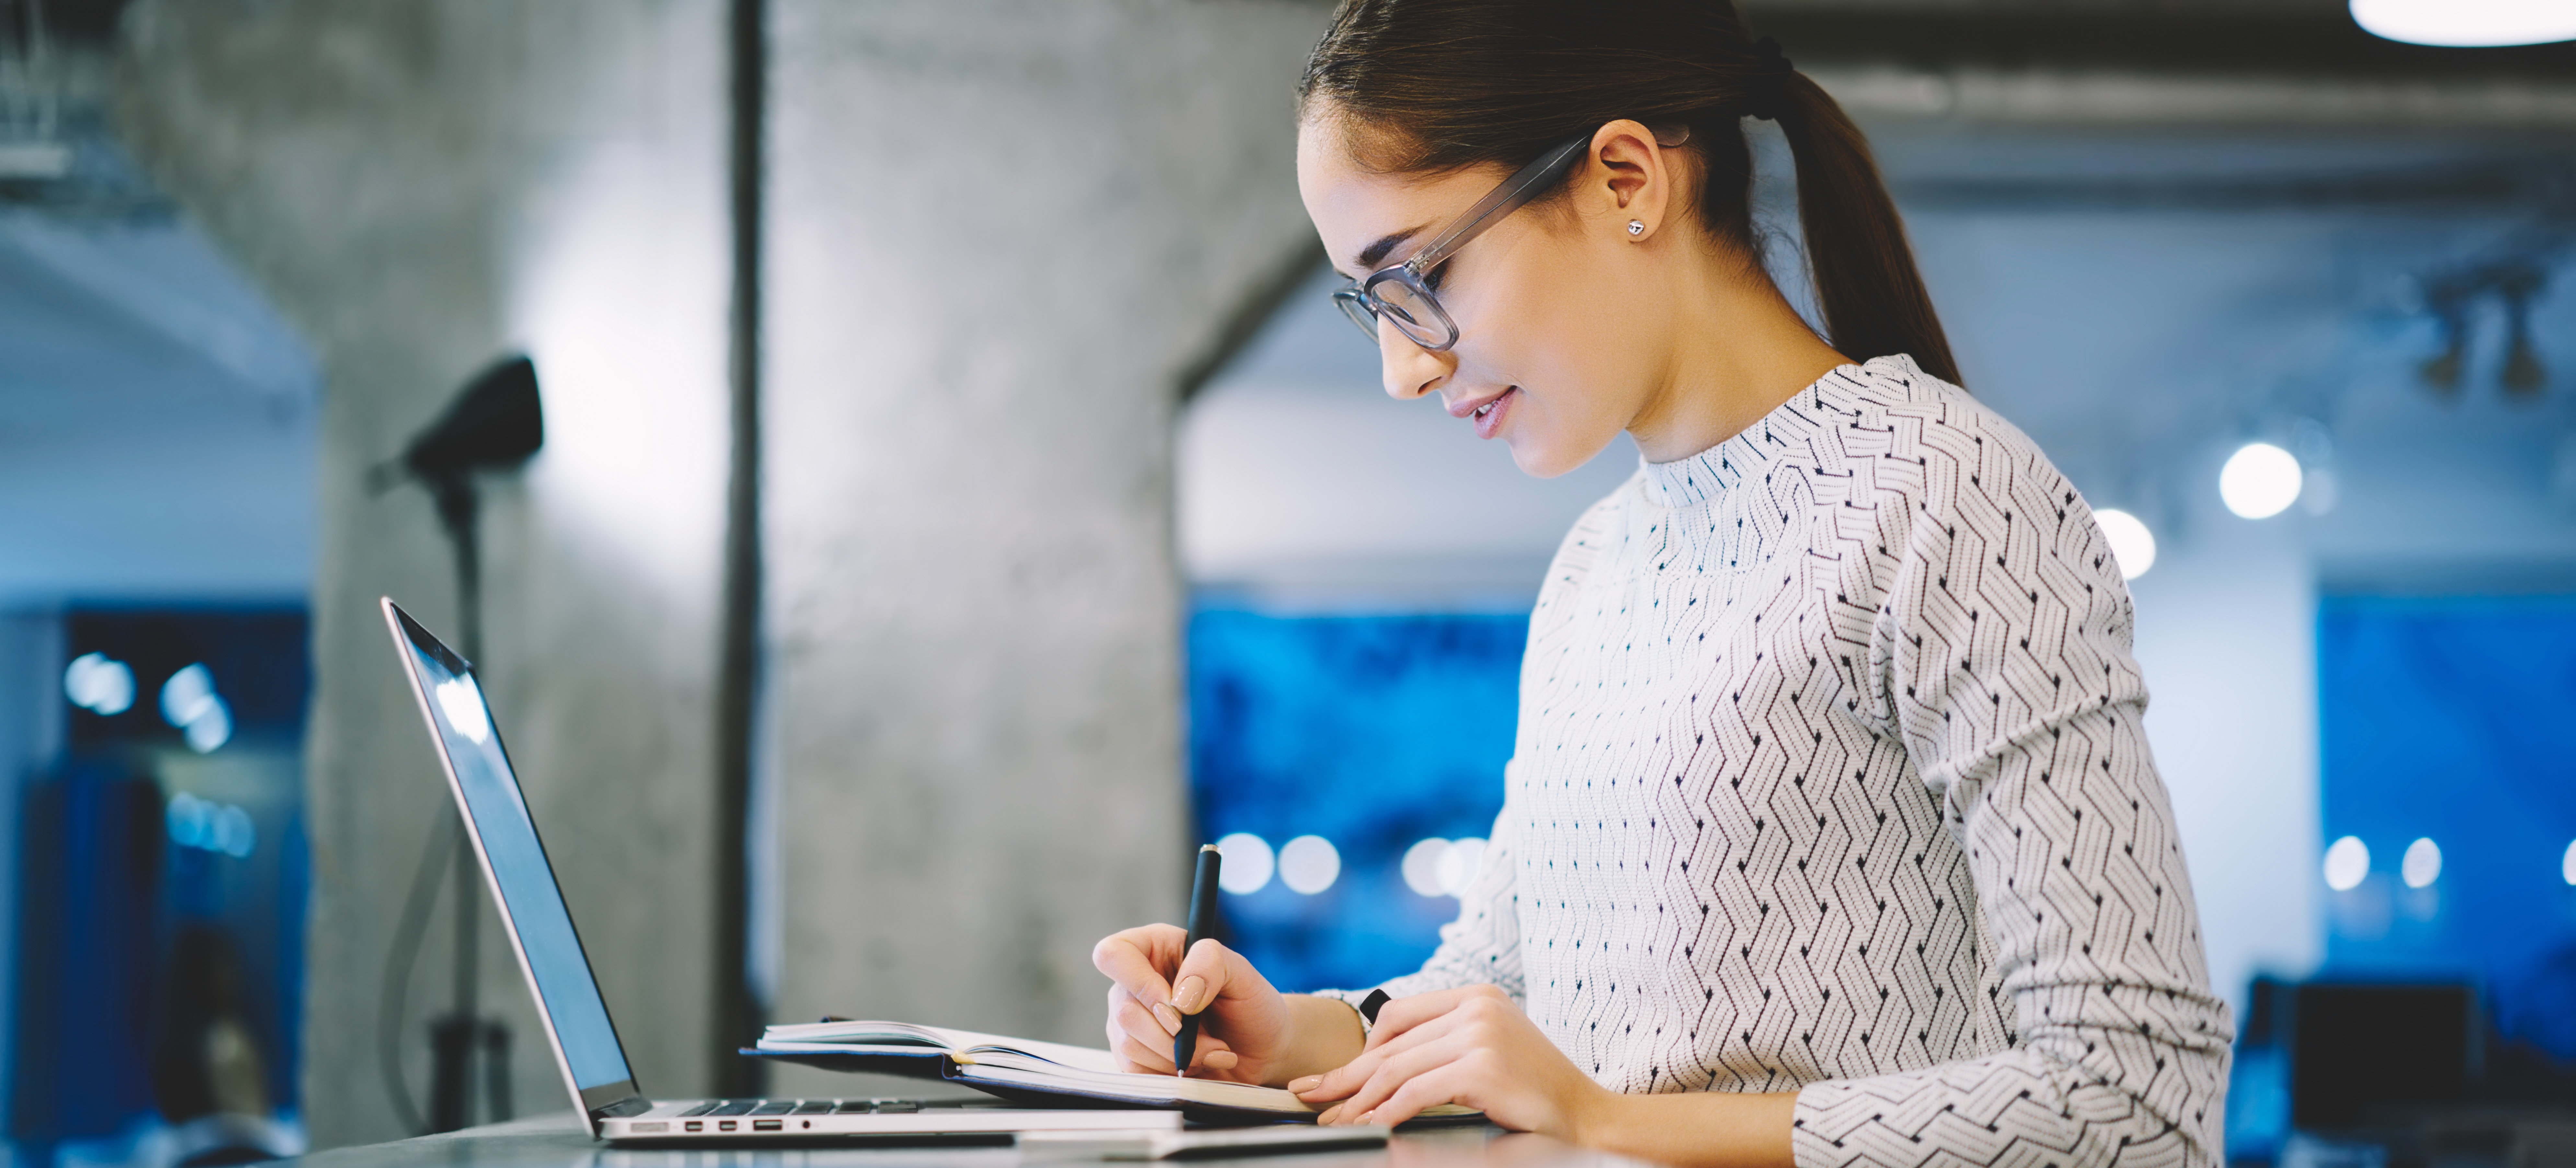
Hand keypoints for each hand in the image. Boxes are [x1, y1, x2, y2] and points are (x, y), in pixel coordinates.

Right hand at [1092, 924, 1294, 1082]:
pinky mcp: (1134, 1056)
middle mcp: (1133, 983)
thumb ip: (1209, 963)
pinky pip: (1136, 1072)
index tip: (1178, 1006)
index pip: (1112, 954)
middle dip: (1174, 1036)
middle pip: (1124, 1011)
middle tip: (1213, 1040)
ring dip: (1179, 1057)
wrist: (1262, 1048)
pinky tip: (1198, 1065)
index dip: (1141, 984)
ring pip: (1130, 1045)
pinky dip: (1172, 1074)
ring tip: (1212, 1051)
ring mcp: (1129, 1021)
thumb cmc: (1251, 1003)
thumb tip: (1178, 998)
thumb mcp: (1240, 971)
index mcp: (1153, 948)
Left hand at [1285, 985, 1609, 1134]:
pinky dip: (1388, 1113)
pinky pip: (1417, 1093)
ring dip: (1358, 1102)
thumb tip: (1378, 1068)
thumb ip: (1442, 1046)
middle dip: (1345, 1076)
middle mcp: (1476, 1007)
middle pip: (1390, 1045)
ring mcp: (1480, 1034)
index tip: (1332, 1076)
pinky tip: (1371, 1127)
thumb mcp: (1486, 1050)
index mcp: (1475, 995)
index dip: (1361, 1049)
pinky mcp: (1482, 1067)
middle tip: (1310, 1096)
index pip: (1398, 1016)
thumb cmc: (1535, 1091)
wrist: (1588, 1117)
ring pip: (1397, 1070)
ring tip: (1333, 1123)